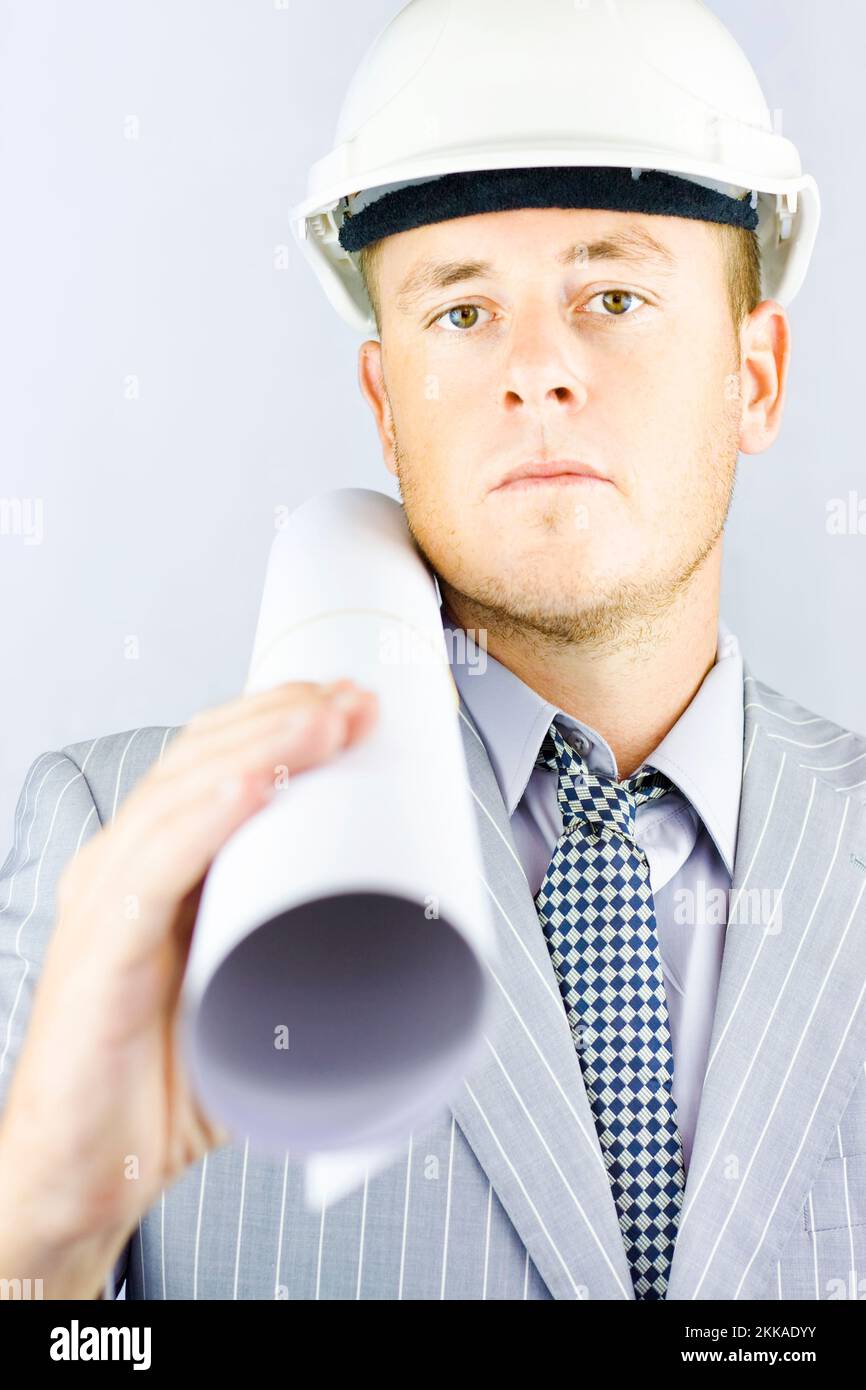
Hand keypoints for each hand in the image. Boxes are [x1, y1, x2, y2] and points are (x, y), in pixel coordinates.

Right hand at [0, 678, 377, 1295]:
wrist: (85, 1174)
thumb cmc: (165, 1084)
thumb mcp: (250, 992)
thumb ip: (299, 948)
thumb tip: (398, 927)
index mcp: (155, 864)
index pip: (212, 759)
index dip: (282, 718)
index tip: (357, 704)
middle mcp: (122, 864)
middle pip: (202, 755)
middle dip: (286, 716)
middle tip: (359, 700)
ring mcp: (106, 900)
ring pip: (184, 791)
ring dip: (267, 746)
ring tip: (332, 724)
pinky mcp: (101, 949)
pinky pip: (156, 863)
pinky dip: (212, 815)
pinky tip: (259, 781)